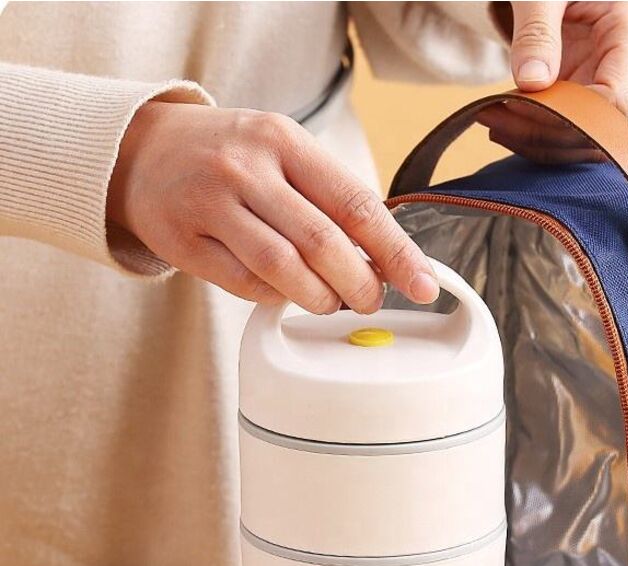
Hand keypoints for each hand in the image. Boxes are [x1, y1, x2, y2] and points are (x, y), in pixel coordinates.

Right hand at [107, 102, 438, 312]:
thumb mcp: (282, 152)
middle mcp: (246, 168)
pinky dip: (276, 298)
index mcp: (283, 141)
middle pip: (324, 243)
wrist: (143, 153)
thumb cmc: (229, 157)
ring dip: (320, 298)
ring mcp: (210, 205)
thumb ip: (328, 197)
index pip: (356, 203)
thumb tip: (384, 257)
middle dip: (361, 284)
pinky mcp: (183, 242)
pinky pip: (246, 285)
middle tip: (371, 300)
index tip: (423, 283)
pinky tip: (284, 293)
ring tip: (331, 301)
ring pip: (284, 270)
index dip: (396, 251)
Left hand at [479, 2, 627, 161]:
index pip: (614, 99)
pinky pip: (572, 134)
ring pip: (585, 141)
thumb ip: (536, 31)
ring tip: (492, 120)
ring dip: (536, 140)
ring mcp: (619, 86)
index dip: (567, 116)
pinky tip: (504, 124)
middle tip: (492, 119)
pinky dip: (536, 134)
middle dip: (545, 132)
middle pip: (600, 128)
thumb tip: (532, 82)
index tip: (516, 107)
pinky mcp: (596, 101)